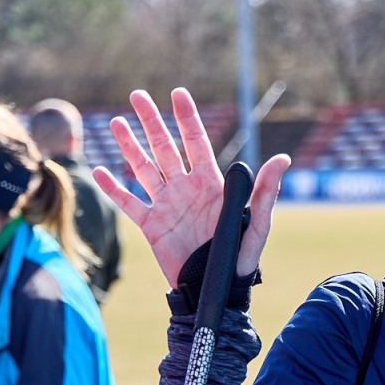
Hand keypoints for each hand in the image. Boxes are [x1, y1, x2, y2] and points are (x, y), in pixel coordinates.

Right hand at [93, 88, 291, 286]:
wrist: (213, 291)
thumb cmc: (240, 259)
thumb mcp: (258, 224)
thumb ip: (265, 191)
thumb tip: (283, 159)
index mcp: (211, 185)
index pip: (196, 143)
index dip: (187, 118)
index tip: (177, 94)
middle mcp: (186, 190)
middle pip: (164, 147)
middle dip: (151, 121)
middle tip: (137, 95)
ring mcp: (167, 206)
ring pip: (143, 169)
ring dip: (129, 146)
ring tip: (115, 123)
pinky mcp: (152, 226)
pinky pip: (129, 203)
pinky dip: (115, 188)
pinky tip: (101, 170)